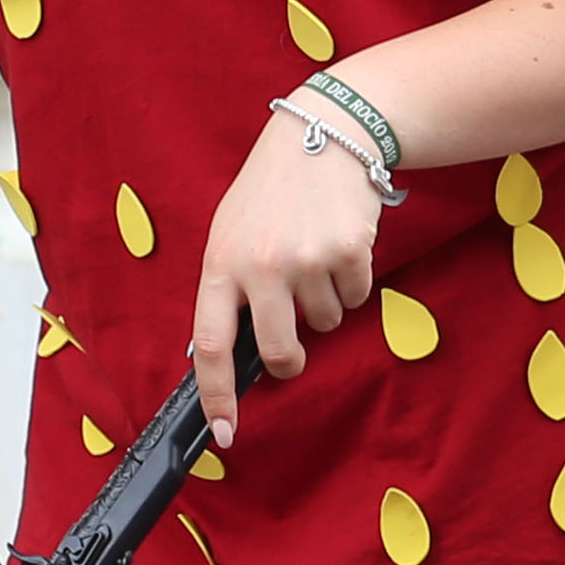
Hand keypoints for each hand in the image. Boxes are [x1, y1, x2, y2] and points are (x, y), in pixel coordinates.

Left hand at [187, 110, 382, 448]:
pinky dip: (351, 282)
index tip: (225, 431)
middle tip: (292, 348)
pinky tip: (340, 243)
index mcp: (221, 263)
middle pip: (277, 350)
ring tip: (314, 255)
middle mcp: (261, 266)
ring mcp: (306, 260)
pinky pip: (356, 298)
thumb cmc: (270, 191)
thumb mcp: (230, 232)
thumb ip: (228, 288)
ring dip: (324, 303)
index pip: (209, 345)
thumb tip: (225, 354)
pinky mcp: (349, 252)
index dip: (216, 396)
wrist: (325, 133)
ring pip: (324, 323)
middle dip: (288, 359)